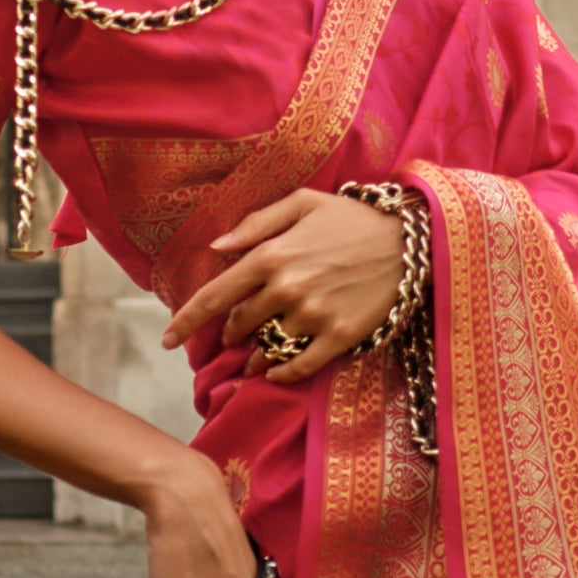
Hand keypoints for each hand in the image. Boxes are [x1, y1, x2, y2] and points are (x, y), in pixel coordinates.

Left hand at [162, 188, 403, 382]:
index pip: (215, 296)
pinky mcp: (339, 337)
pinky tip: (275, 372)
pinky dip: (282, 374)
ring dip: (255, 355)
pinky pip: (300, 367)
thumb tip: (217, 245)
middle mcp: (287, 289)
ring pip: (267, 349)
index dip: (186, 321)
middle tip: (237, 329)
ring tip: (253, 357)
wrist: (410, 240)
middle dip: (232, 331)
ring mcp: (314, 316)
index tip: (167, 339)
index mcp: (272, 255)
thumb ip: (257, 223)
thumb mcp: (303, 203)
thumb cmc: (352, 218)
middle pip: (240, 325)